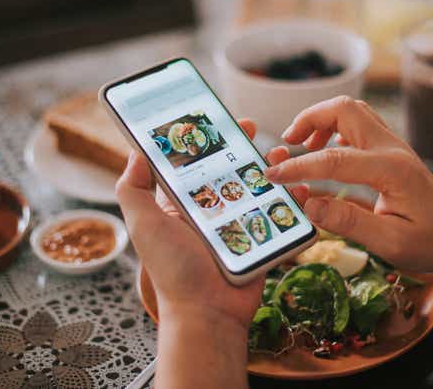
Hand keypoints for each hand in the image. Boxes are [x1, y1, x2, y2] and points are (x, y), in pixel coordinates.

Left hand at [116, 119, 309, 328]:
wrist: (207, 314)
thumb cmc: (172, 270)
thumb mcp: (143, 225)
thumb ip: (134, 189)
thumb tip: (136, 151)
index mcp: (181, 203)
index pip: (193, 162)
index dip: (204, 139)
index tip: (214, 118)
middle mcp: (209, 210)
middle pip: (229, 169)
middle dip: (241, 145)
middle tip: (251, 127)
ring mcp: (237, 224)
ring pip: (257, 186)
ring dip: (269, 166)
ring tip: (278, 153)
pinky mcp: (259, 239)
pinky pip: (277, 214)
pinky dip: (290, 199)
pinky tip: (298, 186)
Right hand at [264, 96, 432, 277]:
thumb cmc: (429, 243)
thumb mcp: (389, 243)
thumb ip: (348, 222)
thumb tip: (308, 204)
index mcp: (391, 171)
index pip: (334, 159)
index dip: (298, 166)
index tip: (272, 175)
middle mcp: (392, 149)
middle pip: (345, 108)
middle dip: (310, 118)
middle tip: (287, 143)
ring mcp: (394, 145)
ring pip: (352, 109)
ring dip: (322, 119)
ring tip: (302, 145)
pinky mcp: (391, 150)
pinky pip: (359, 122)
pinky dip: (335, 127)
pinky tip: (325, 151)